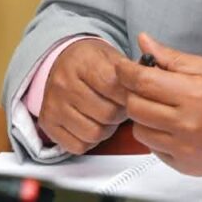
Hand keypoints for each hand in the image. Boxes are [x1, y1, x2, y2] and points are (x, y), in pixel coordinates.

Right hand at [39, 38, 129, 153]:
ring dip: (107, 129)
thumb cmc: (90, 62)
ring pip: (94, 133)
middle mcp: (63, 83)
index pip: (112, 86)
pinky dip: (90, 140)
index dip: (128, 95)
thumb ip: (131, 70)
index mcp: (82, 62)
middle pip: (106, 114)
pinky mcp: (48, 124)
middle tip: (120, 106)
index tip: (133, 95)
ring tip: (107, 115)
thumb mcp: (111, 56)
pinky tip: (92, 123)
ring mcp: (53, 105)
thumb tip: (152, 78)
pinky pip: (78, 146)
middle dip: (120, 113)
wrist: (64, 62)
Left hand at [115, 33, 201, 175]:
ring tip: (161, 104)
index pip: (142, 81)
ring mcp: (185, 149)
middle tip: (144, 82)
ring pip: (140, 131)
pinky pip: (155, 150)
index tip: (122, 64)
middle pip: (134, 107)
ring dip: (143, 115)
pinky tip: (173, 124)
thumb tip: (146, 43)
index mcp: (195, 94)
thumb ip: (176, 59)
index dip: (125, 70)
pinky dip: (157, 135)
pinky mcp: (187, 166)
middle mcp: (187, 125)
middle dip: (132, 91)